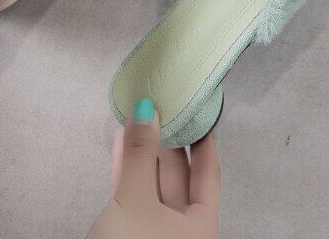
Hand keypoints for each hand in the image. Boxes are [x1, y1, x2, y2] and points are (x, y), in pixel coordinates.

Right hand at [87, 99, 219, 238]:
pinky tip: (120, 145)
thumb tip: (147, 108)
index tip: (196, 108)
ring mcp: (157, 232)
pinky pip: (136, 195)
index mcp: (202, 226)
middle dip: (167, 139)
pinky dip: (128, 169)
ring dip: (143, 152)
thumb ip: (139, 153)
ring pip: (154, 184)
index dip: (203, 138)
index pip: (208, 172)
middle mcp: (185, 230)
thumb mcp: (134, 198)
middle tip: (160, 103)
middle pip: (180, 176)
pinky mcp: (132, 233)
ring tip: (136, 117)